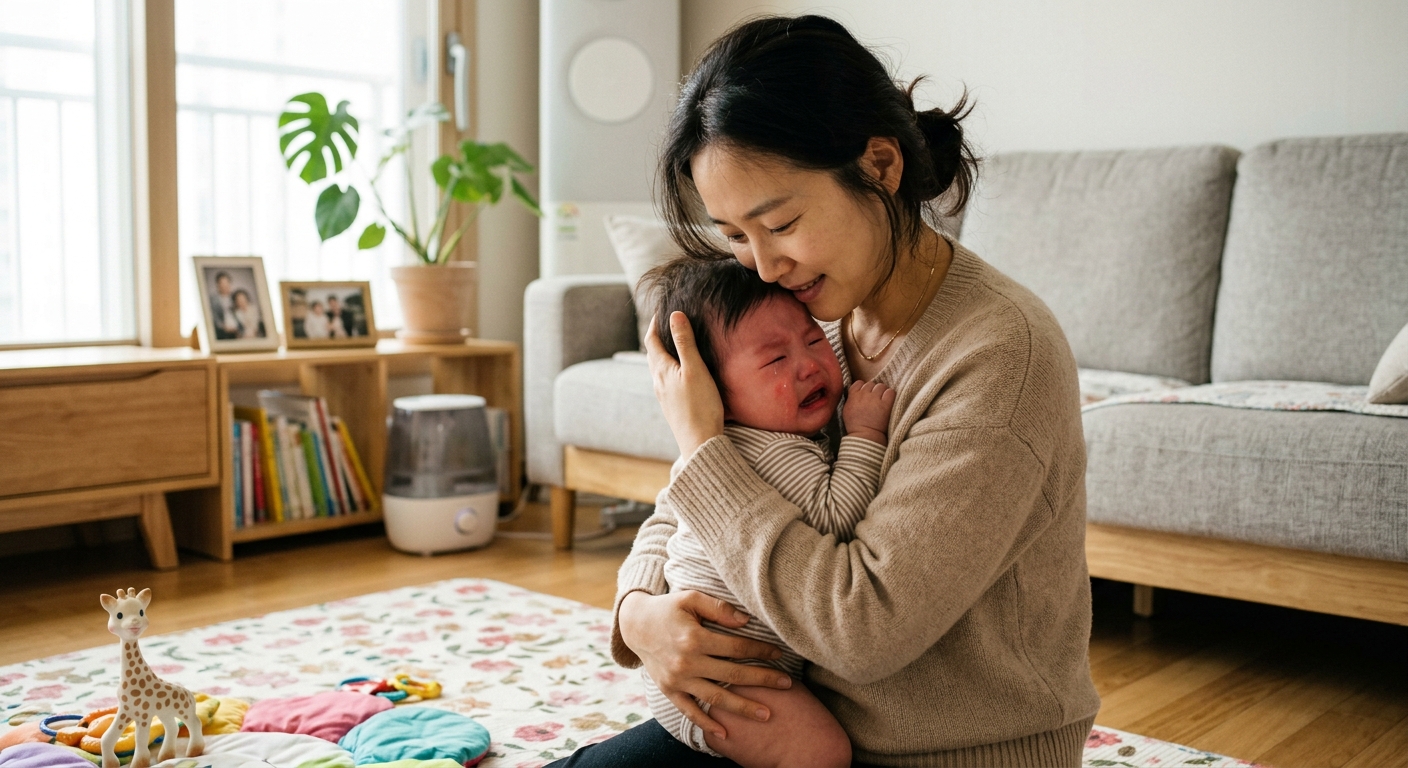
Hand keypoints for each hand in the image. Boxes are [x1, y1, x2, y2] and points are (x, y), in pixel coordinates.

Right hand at [618, 590, 792, 739]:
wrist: (634, 625)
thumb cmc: (668, 608)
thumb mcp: (690, 598)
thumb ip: (718, 608)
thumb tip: (746, 622)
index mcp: (694, 637)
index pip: (736, 647)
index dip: (760, 650)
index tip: (778, 653)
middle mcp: (686, 662)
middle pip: (733, 674)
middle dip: (762, 679)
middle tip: (788, 684)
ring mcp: (677, 680)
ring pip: (716, 698)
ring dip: (743, 708)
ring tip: (767, 714)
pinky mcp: (669, 691)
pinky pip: (690, 711)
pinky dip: (707, 724)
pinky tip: (726, 734)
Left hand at [644, 312, 725, 458]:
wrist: (700, 443)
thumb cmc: (700, 406)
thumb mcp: (695, 369)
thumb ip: (685, 342)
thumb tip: (675, 315)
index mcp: (662, 370)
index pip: (652, 340)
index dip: (656, 324)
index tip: (663, 310)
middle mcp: (658, 382)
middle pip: (652, 354)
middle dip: (657, 337)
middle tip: (668, 324)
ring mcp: (664, 395)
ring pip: (658, 368)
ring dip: (662, 353)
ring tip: (673, 345)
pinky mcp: (671, 406)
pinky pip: (665, 381)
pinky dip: (668, 368)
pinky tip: (679, 373)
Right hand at [842, 380, 895, 443]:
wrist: (865, 437)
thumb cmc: (855, 426)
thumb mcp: (846, 410)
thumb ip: (851, 399)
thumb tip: (856, 393)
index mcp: (853, 396)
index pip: (859, 383)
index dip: (864, 387)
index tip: (866, 394)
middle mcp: (864, 395)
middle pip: (871, 384)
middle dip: (873, 390)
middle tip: (875, 400)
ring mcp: (875, 399)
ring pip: (881, 386)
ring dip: (882, 392)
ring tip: (882, 401)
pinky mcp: (886, 404)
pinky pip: (891, 392)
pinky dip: (890, 395)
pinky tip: (889, 402)